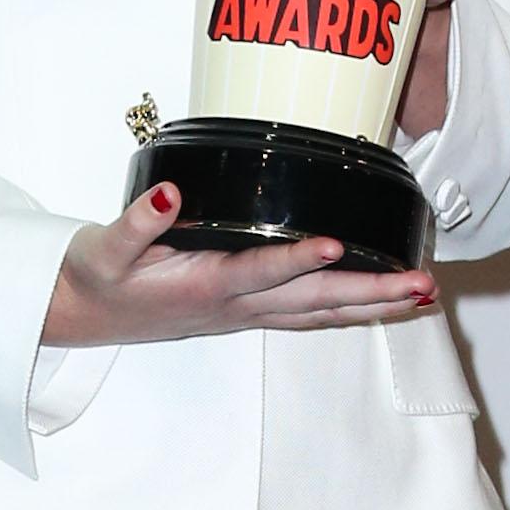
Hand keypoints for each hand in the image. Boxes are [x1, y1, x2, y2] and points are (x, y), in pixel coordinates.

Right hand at [44, 186, 435, 347]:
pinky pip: (310, 315)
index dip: (297, 259)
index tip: (336, 242)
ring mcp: (247, 314)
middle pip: (314, 302)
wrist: (85, 316)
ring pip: (321, 314)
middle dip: (370, 293)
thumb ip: (137, 221)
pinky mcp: (249, 313)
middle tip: (421, 284)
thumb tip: (168, 192)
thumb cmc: (98, 278)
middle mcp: (236, 306)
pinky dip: (351, 310)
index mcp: (204, 285)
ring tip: (424, 294)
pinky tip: (384, 304)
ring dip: (373, 306)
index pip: (259, 270)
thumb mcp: (104, 248)